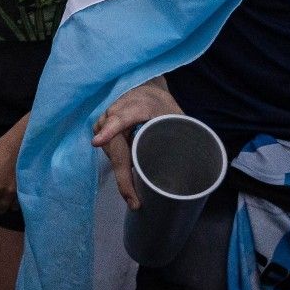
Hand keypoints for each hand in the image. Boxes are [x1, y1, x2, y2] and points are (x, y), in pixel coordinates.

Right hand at [91, 78, 181, 207]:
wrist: (140, 88)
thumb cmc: (159, 104)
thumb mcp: (174, 114)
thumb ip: (180, 133)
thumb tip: (192, 163)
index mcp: (135, 106)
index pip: (120, 118)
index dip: (110, 130)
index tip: (97, 142)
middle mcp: (113, 113)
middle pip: (115, 147)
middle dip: (123, 176)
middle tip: (134, 200)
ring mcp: (103, 122)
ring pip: (112, 153)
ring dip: (124, 172)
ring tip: (136, 191)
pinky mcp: (100, 130)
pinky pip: (110, 152)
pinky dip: (121, 166)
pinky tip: (131, 177)